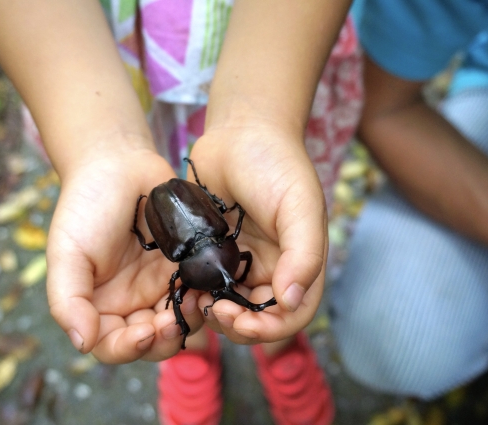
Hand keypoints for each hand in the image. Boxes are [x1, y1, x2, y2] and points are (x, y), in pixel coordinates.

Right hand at [46, 148, 205, 362]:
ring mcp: (162, 285)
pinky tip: (208, 285)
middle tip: (175, 320)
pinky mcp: (188, 267)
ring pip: (181, 322)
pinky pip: (200, 292)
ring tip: (196, 301)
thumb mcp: (67, 252)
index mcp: (99, 305)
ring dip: (190, 321)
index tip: (146, 332)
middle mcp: (132, 302)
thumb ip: (68, 300)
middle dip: (164, 338)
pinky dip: (205, 296)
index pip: (112, 345)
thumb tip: (82, 343)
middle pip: (152, 341)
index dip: (129, 348)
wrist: (120, 165)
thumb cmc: (86, 206)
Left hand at [188, 124, 327, 344]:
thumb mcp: (300, 206)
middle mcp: (271, 268)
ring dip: (214, 313)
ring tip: (196, 300)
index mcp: (299, 263)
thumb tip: (291, 301)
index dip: (269, 328)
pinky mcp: (210, 251)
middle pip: (257, 318)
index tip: (241, 320)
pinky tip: (184, 286)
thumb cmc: (277, 164)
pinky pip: (203, 283)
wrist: (240, 131)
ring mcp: (239, 262)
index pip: (292, 315)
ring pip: (228, 306)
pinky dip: (195, 292)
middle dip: (237, 325)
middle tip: (214, 310)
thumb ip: (303, 255)